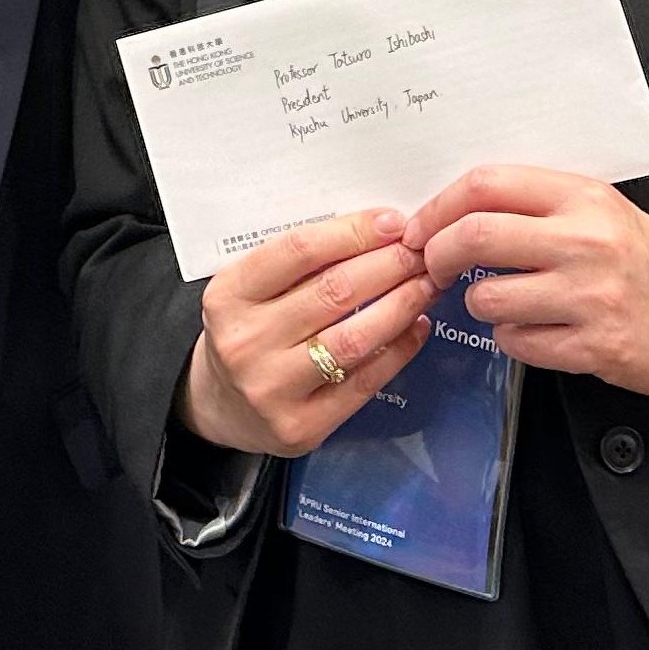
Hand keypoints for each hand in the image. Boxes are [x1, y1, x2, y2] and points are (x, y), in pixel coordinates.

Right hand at [178, 208, 438, 457]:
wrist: (220, 406)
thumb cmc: (246, 331)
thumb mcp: (250, 289)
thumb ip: (298, 264)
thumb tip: (376, 232)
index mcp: (227, 295)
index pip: (299, 251)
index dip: (354, 233)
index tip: (394, 223)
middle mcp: (245, 341)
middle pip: (334, 291)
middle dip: (389, 265)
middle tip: (423, 251)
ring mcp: (271, 388)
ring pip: (354, 338)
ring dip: (402, 305)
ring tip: (428, 284)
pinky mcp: (301, 426)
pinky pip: (363, 383)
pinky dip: (398, 350)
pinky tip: (417, 326)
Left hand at [408, 165, 648, 396]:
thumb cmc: (648, 260)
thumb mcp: (598, 211)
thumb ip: (534, 205)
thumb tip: (449, 212)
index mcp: (581, 197)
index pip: (485, 186)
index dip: (436, 208)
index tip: (418, 229)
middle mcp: (585, 241)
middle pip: (474, 236)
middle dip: (436, 255)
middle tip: (432, 267)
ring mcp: (591, 296)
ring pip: (487, 298)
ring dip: (479, 305)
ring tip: (504, 302)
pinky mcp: (596, 346)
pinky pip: (518, 343)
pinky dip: (514, 340)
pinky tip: (537, 331)